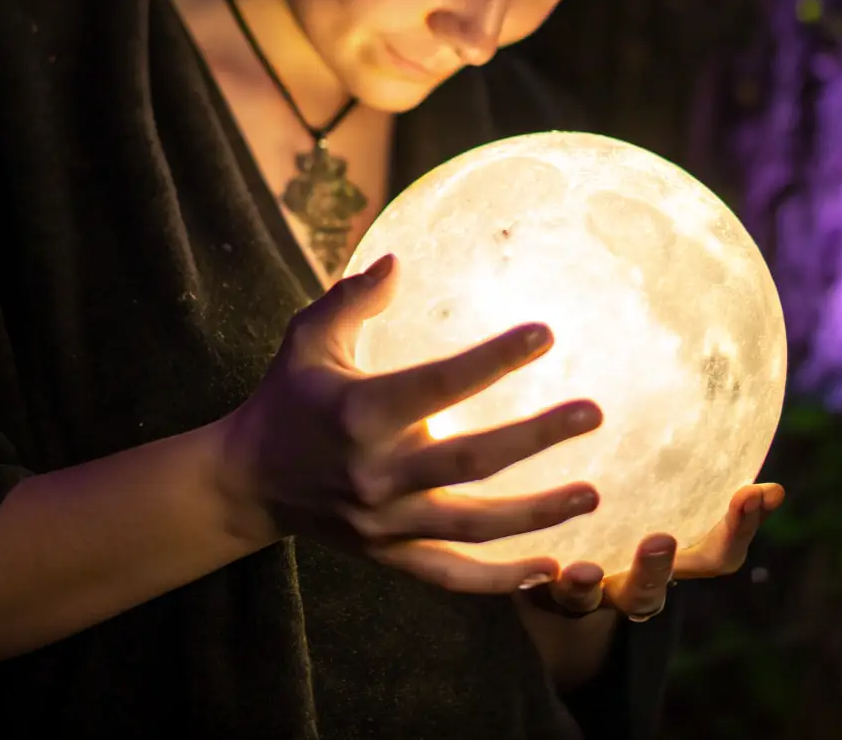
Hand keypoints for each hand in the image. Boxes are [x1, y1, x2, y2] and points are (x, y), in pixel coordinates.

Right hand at [218, 253, 603, 594]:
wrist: (248, 480)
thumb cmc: (288, 396)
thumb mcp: (307, 338)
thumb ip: (351, 298)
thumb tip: (397, 261)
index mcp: (361, 412)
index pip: (440, 383)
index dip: (494, 359)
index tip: (545, 334)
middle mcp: (378, 471)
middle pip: (470, 459)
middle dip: (536, 438)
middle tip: (592, 414)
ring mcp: (384, 522)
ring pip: (472, 524)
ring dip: (535, 513)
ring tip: (592, 493)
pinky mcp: (388, 554)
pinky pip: (451, 574)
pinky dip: (501, 580)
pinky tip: (550, 570)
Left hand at [532, 481, 784, 618]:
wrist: (537, 550)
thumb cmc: (613, 506)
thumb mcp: (656, 488)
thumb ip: (697, 473)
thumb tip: (768, 479)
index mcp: (666, 557)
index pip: (717, 555)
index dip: (740, 529)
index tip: (758, 493)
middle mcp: (627, 580)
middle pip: (653, 592)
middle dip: (660, 569)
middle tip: (660, 540)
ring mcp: (582, 588)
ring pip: (586, 599)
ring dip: (590, 586)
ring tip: (584, 571)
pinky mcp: (536, 584)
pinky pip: (536, 588)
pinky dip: (537, 579)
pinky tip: (534, 563)